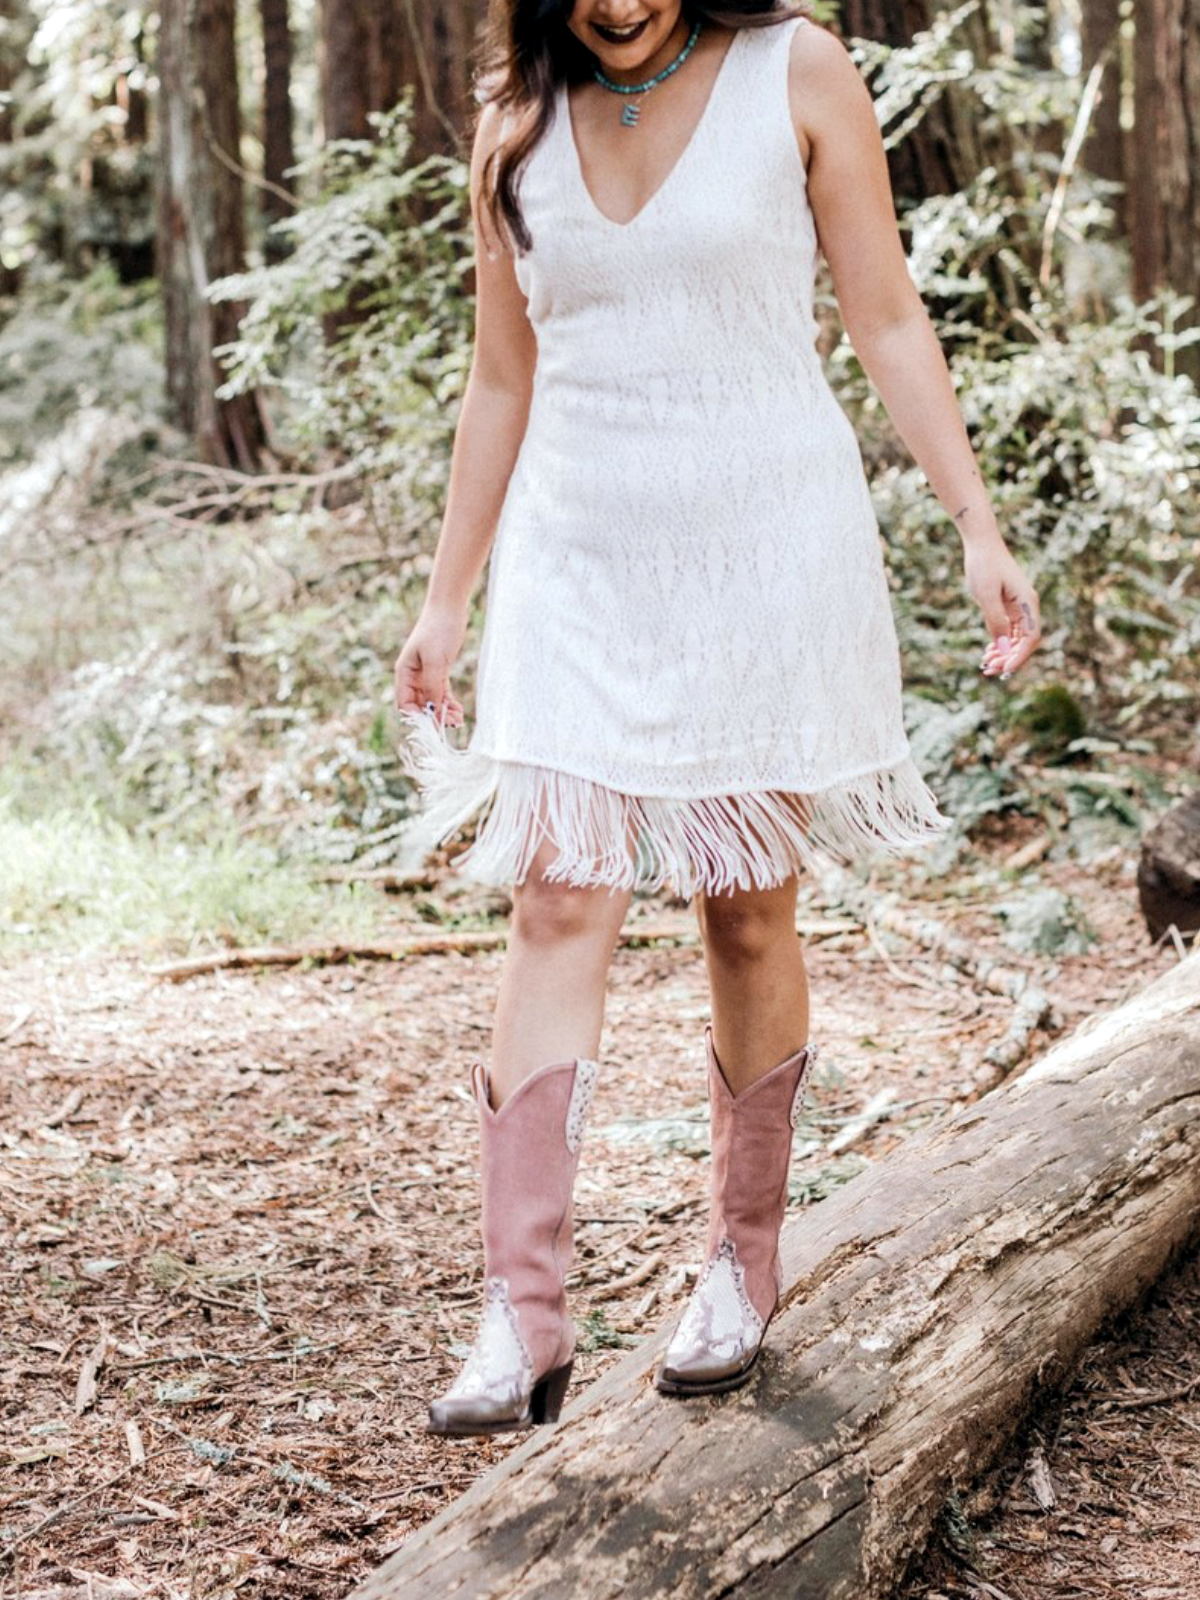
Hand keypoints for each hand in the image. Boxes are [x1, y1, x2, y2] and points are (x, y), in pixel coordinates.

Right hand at [393, 604, 466, 727]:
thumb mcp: (435, 660)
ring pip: (432, 701)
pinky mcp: (439, 671)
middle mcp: (412, 676)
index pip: (405, 704)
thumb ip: (432, 687)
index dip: (417, 717)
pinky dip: (449, 703)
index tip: (435, 724)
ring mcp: (426, 674)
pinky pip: (442, 693)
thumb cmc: (438, 629)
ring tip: (459, 719)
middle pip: (419, 705)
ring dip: (444, 712)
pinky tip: (459, 710)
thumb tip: (432, 712)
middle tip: (453, 723)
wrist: (449, 608)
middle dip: (434, 717)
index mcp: (404, 673)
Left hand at [964, 536, 1041, 680]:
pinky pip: (1008, 630)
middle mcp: (1027, 607)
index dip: (1019, 657)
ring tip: (986, 665)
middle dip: (1008, 658)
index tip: (1004, 670)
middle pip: (1024, 641)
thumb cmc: (984, 565)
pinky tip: (988, 652)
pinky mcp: (1008, 606)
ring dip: (1003, 653)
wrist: (981, 543)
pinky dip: (999, 643)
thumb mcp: (986, 595)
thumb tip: (1003, 649)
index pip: (1031, 638)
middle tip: (988, 670)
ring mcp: (1018, 607)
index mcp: (1028, 603)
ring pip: (1016, 638)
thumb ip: (996, 621)